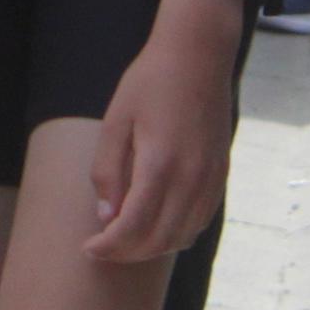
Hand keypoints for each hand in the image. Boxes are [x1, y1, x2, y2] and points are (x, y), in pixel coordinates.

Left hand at [86, 0, 238, 261]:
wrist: (198, 57)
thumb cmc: (150, 82)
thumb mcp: (116, 119)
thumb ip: (108, 170)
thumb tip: (107, 216)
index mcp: (160, 163)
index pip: (133, 226)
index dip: (109, 246)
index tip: (89, 249)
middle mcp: (191, 178)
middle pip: (159, 240)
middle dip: (126, 253)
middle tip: (102, 248)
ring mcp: (210, 179)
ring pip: (182, 237)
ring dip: (152, 248)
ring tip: (125, 241)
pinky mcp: (221, 175)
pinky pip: (200, 221)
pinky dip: (177, 234)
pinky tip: (156, 227)